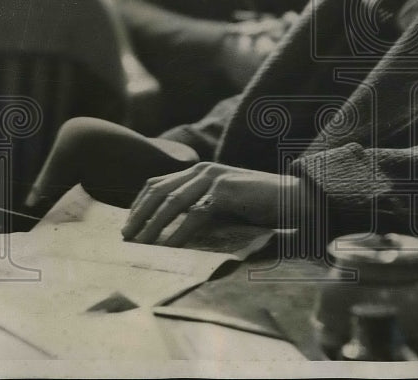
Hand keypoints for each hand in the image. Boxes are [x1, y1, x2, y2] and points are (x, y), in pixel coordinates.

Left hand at [121, 162, 308, 246]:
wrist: (292, 200)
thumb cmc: (257, 206)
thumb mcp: (221, 204)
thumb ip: (198, 207)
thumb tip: (168, 230)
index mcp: (199, 171)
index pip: (158, 184)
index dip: (139, 205)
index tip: (127, 226)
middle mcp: (203, 170)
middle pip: (159, 191)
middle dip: (138, 216)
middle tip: (126, 238)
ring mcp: (214, 178)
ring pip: (172, 202)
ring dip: (152, 226)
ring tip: (140, 245)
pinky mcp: (225, 191)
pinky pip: (194, 214)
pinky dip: (178, 233)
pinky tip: (168, 248)